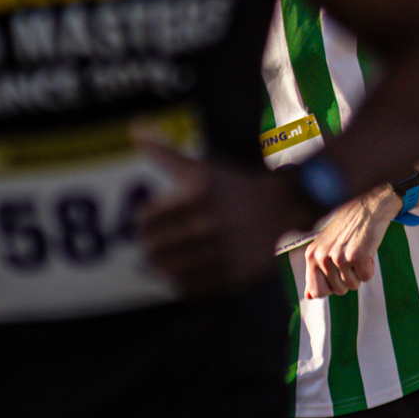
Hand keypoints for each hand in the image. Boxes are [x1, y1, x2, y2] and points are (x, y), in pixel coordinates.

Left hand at [134, 133, 306, 294]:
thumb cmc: (234, 186)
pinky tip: (187, 271)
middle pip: (154, 249)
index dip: (143, 223)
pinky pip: (192, 288)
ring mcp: (222, 252)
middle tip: (157, 243)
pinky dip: (183, 283)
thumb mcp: (202, 167)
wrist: (283, 207)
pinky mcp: (233, 275)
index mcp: (197, 197)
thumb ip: (164, 153)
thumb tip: (135, 128)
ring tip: (170, 258)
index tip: (150, 222)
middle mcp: (209, 225)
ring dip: (164, 266)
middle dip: (151, 246)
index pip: (146, 221)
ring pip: (170, 271)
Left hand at [303, 187, 400, 298]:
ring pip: (353, 285)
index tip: (337, 272)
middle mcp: (322, 257)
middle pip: (338, 290)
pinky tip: (366, 251)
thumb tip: (309, 296)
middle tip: (350, 258)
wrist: (366, 208)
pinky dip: (370, 268)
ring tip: (357, 253)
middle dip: (348, 278)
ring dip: (359, 273)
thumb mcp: (324, 248)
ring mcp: (339, 257)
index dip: (331, 287)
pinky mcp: (357, 257)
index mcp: (311, 256)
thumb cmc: (346, 229)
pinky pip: (366, 277)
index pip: (317, 291)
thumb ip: (316, 272)